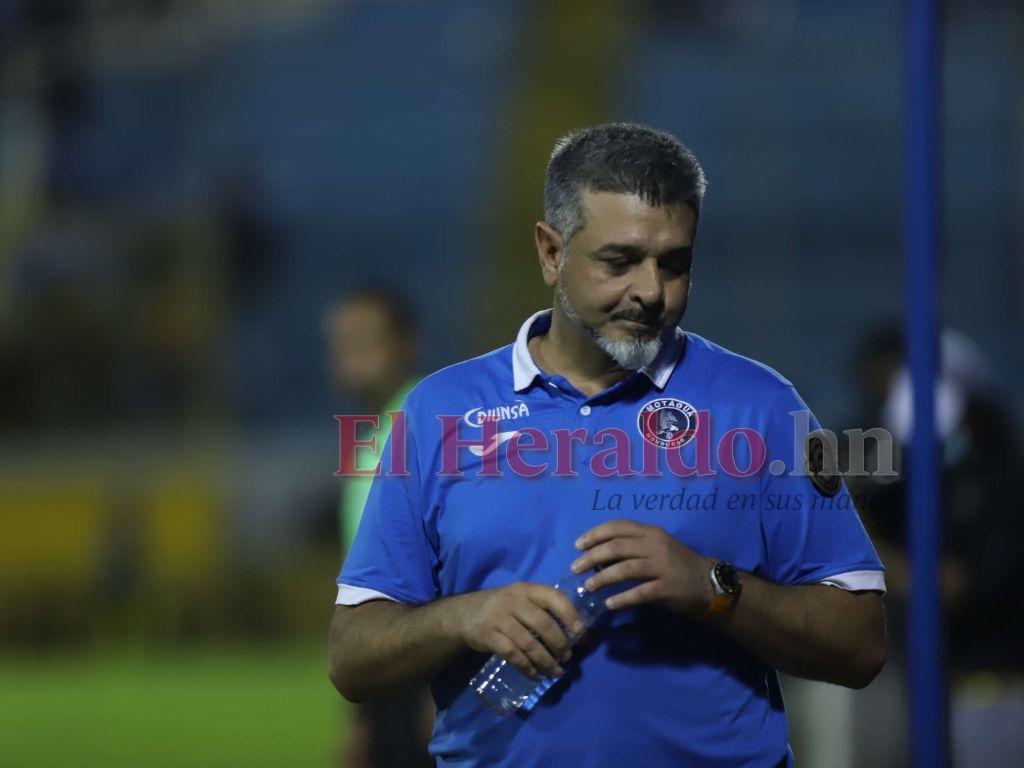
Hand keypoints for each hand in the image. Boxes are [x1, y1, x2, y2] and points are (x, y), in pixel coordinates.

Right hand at [456, 582, 582, 679]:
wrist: (465, 613)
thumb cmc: (504, 608)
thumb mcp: (522, 600)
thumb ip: (546, 612)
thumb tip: (582, 634)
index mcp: (527, 590)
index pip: (553, 597)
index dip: (569, 613)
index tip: (579, 632)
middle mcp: (514, 601)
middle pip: (543, 624)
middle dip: (559, 644)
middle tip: (567, 657)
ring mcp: (500, 618)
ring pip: (529, 643)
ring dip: (545, 660)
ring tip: (555, 670)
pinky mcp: (490, 636)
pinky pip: (513, 655)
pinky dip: (526, 667)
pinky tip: (535, 674)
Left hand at [571, 519, 713, 614]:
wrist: (708, 583)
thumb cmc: (677, 564)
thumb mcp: (656, 546)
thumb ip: (633, 546)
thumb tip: (599, 554)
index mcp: (650, 532)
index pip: (617, 527)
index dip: (594, 534)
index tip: (577, 545)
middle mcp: (655, 545)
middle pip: (616, 547)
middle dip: (592, 557)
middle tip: (575, 567)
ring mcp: (661, 566)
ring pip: (625, 568)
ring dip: (602, 578)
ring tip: (587, 587)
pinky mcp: (666, 588)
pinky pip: (639, 593)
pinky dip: (622, 598)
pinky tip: (609, 604)